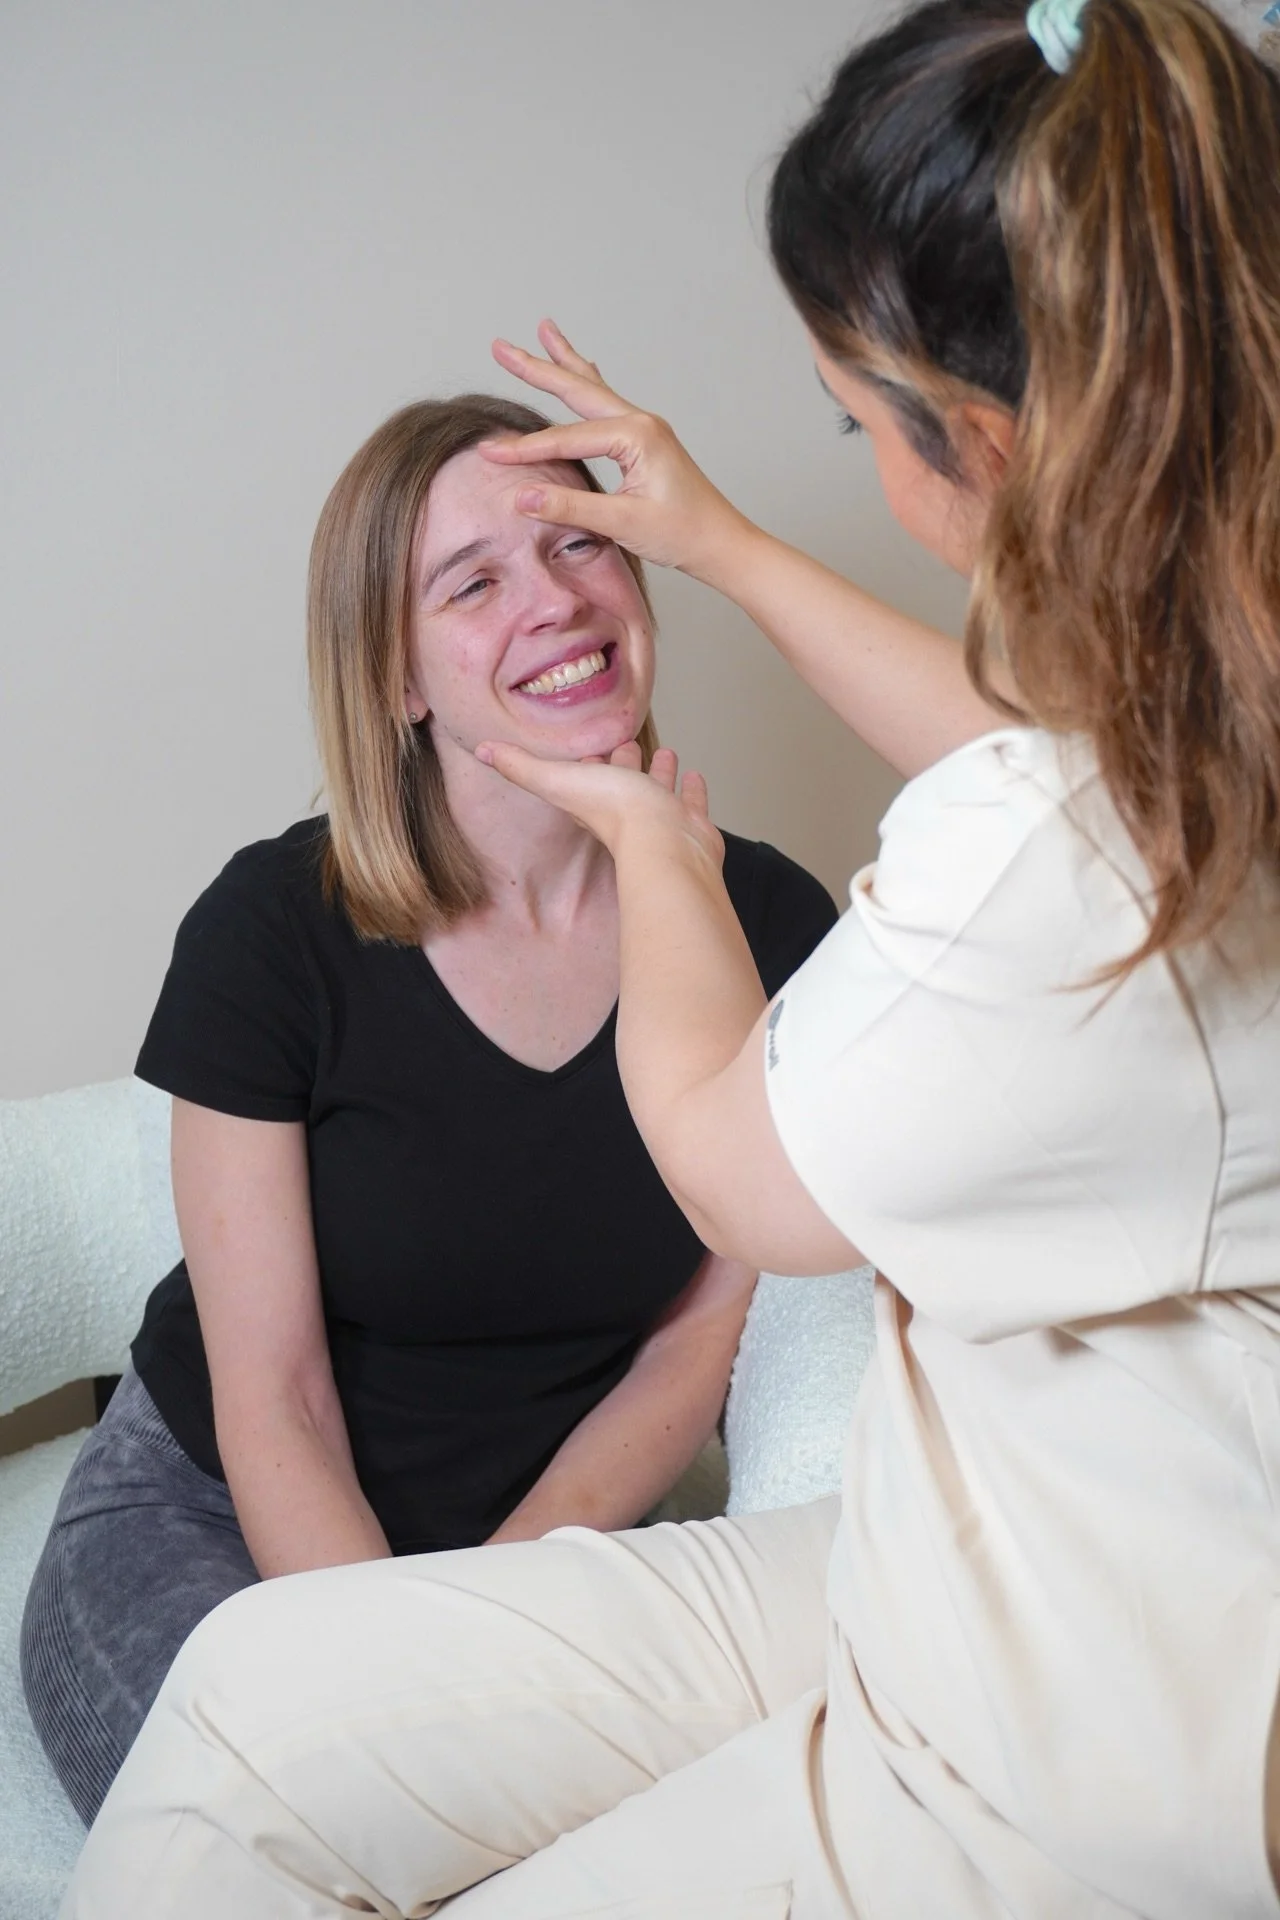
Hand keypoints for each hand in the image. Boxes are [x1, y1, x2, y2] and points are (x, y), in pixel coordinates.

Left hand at [475, 739, 723, 868]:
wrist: (665, 842)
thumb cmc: (616, 813)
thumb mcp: (558, 779)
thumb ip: (521, 766)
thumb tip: (482, 750)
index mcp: (594, 800)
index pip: (586, 777)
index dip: (586, 762)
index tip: (588, 747)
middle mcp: (626, 812)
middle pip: (623, 783)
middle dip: (624, 764)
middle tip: (629, 744)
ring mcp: (660, 821)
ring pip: (658, 792)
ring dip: (659, 773)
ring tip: (666, 754)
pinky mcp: (689, 826)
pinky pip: (690, 805)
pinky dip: (692, 790)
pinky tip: (695, 775)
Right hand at [484, 320, 752, 580]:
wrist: (722, 544)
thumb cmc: (682, 534)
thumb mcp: (621, 523)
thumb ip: (569, 507)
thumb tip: (521, 497)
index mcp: (636, 435)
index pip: (567, 439)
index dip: (526, 449)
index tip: (490, 454)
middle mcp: (641, 422)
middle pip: (577, 390)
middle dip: (537, 368)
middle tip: (500, 347)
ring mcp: (646, 428)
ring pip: (594, 389)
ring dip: (565, 363)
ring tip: (544, 332)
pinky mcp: (646, 442)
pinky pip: (608, 404)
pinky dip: (589, 383)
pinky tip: (586, 369)